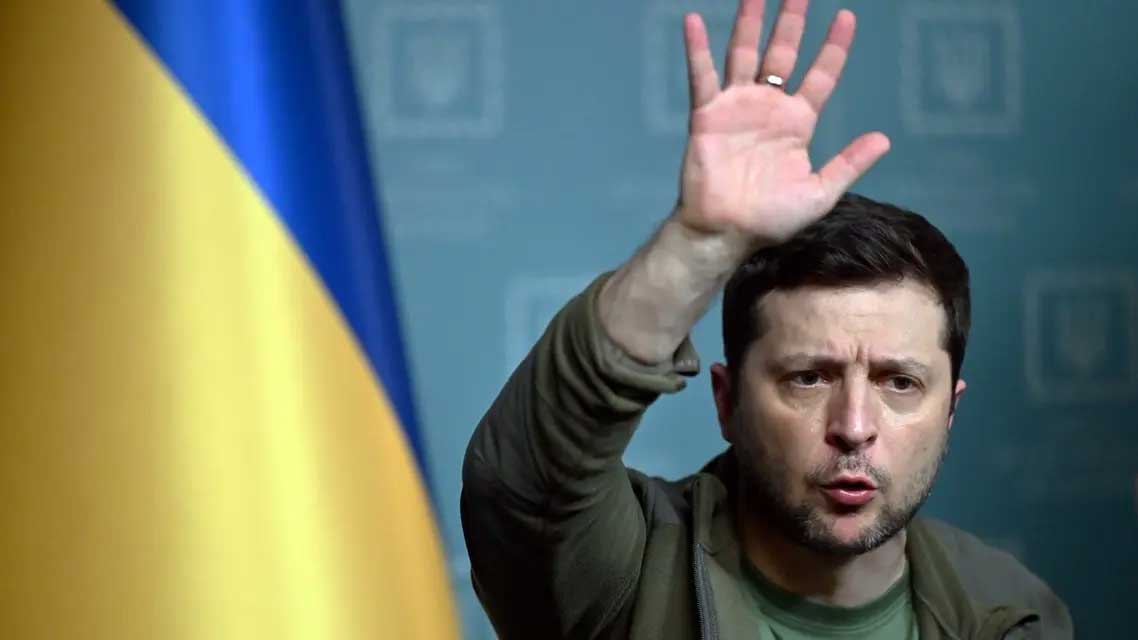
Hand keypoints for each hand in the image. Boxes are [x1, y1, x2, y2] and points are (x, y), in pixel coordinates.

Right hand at [676, 0, 889, 247]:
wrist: (727, 232)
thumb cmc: (772, 218)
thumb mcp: (820, 193)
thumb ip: (848, 163)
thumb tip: (884, 138)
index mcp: (798, 122)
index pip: (820, 75)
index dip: (833, 47)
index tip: (846, 16)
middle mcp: (768, 107)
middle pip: (783, 53)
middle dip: (791, 22)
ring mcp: (737, 107)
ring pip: (745, 54)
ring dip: (750, 23)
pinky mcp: (708, 115)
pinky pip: (702, 77)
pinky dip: (697, 49)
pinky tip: (692, 21)